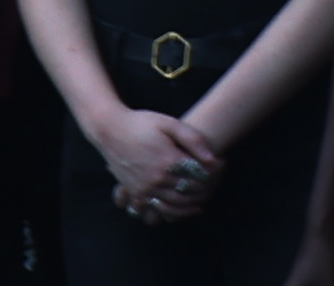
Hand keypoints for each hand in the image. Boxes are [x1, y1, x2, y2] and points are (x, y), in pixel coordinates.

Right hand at [97, 111, 220, 221]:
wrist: (110, 130)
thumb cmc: (142, 123)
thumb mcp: (169, 123)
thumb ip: (193, 138)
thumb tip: (212, 157)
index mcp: (169, 160)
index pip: (200, 174)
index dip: (214, 171)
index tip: (222, 163)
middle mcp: (157, 178)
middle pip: (190, 191)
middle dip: (206, 187)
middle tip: (216, 181)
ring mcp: (145, 188)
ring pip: (175, 204)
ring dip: (192, 203)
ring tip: (204, 197)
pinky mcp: (136, 193)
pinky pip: (157, 209)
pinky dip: (173, 211)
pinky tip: (183, 207)